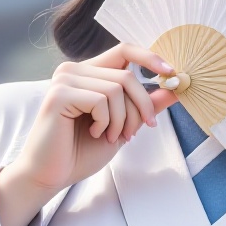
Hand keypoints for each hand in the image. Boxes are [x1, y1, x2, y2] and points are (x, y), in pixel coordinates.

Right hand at [17, 44, 176, 197]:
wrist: (51, 175)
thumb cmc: (81, 152)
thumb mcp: (123, 126)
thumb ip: (145, 105)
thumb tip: (174, 88)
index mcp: (88, 73)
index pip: (124, 50)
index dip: (150, 58)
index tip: (171, 72)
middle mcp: (74, 70)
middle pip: (127, 75)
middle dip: (141, 107)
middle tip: (137, 132)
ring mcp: (64, 79)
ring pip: (116, 88)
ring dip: (122, 120)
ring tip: (111, 136)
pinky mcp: (59, 94)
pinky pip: (101, 100)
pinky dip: (106, 122)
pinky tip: (94, 133)